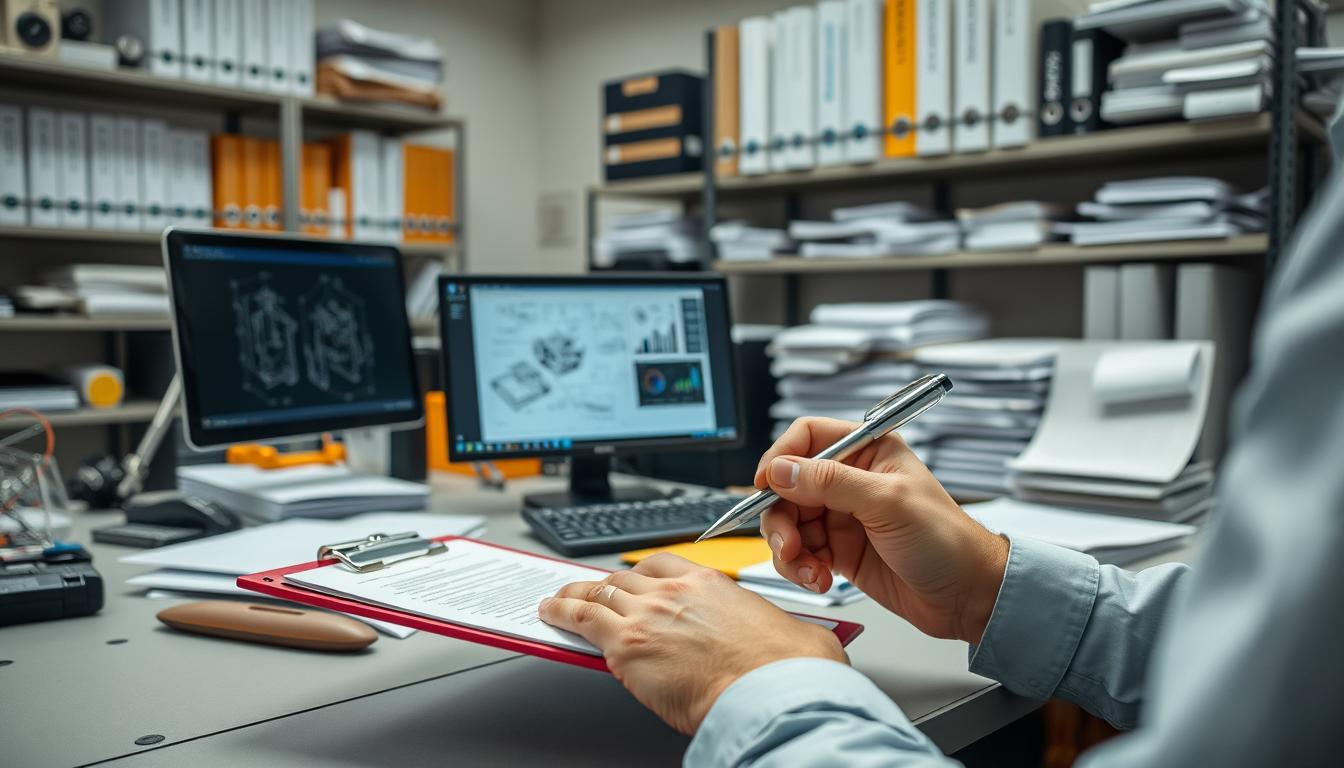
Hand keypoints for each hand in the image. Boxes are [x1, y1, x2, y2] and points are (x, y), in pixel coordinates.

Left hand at [538, 553, 846, 734]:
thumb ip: (769, 627)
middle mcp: (674, 591)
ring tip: (558, 599)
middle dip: (603, 586)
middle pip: (624, 578)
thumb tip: (797, 637)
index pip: (660, 566)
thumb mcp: (784, 629)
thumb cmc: (785, 667)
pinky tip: (549, 613)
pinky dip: (561, 612)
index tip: (631, 582)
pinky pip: (581, 619)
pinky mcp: (628, 646)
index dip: (638, 575)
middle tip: (590, 591)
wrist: (773, 691)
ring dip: (573, 595)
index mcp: (710, 583)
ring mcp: (648, 615)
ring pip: (597, 593)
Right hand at [755, 417, 1008, 644]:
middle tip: (789, 543)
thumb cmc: (947, 541)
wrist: (967, 596)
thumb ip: (831, 482)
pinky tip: (819, 579)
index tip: (765, 485)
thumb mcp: (888, 502)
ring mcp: (842, 516)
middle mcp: (850, 480)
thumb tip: (781, 470)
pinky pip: (799, 552)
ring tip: (808, 569)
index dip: (780, 458)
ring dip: (789, 548)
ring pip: (788, 522)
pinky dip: (800, 567)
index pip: (807, 437)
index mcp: (867, 451)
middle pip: (788, 485)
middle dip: (780, 516)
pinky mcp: (838, 550)